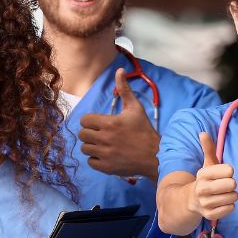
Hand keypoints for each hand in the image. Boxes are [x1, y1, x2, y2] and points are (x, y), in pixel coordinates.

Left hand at [77, 67, 160, 181]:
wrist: (155, 155)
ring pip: (85, 148)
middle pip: (82, 134)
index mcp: (109, 123)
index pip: (84, 120)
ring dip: (92, 146)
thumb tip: (119, 70)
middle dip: (90, 133)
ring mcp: (105, 154)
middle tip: (100, 134)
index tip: (99, 123)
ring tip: (102, 145)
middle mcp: (104, 138)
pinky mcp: (106, 167)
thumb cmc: (144, 130)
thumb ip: (124, 89)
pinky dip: (95, 159)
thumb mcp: (135, 107)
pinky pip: (90, 162)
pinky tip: (105, 155)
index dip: (91, 121)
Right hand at [189, 132, 236, 220]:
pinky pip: (231, 208)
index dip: (229, 171)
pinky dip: (229, 206)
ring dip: (231, 195)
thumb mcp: (207, 164)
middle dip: (231, 184)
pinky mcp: (210, 215)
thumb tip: (203, 133)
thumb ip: (208, 148)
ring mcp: (205, 203)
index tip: (223, 173)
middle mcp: (202, 189)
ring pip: (233, 197)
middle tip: (224, 185)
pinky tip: (221, 203)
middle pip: (232, 184)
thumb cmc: (205, 180)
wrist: (191, 200)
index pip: (229, 170)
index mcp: (202, 174)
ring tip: (222, 194)